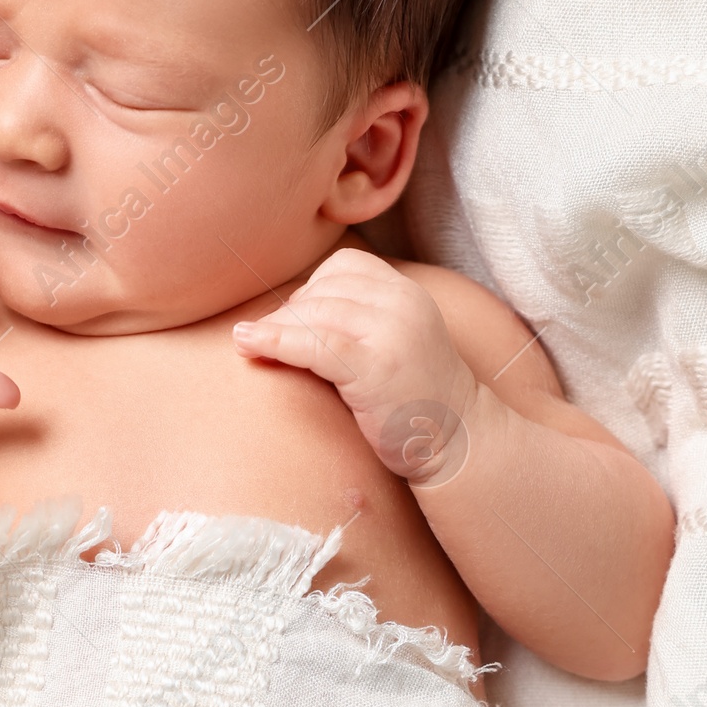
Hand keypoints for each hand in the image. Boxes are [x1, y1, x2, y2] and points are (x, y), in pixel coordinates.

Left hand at [233, 247, 475, 486]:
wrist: (458, 440)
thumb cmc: (415, 400)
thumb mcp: (395, 342)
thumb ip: (360, 320)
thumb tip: (290, 311)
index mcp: (407, 294)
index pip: (345, 266)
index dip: (311, 288)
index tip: (296, 319)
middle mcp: (403, 304)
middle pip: (323, 291)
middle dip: (287, 314)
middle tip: (269, 340)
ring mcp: (391, 334)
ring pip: (314, 314)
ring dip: (274, 329)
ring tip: (248, 343)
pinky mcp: (375, 367)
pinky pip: (313, 345)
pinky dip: (274, 342)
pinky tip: (248, 345)